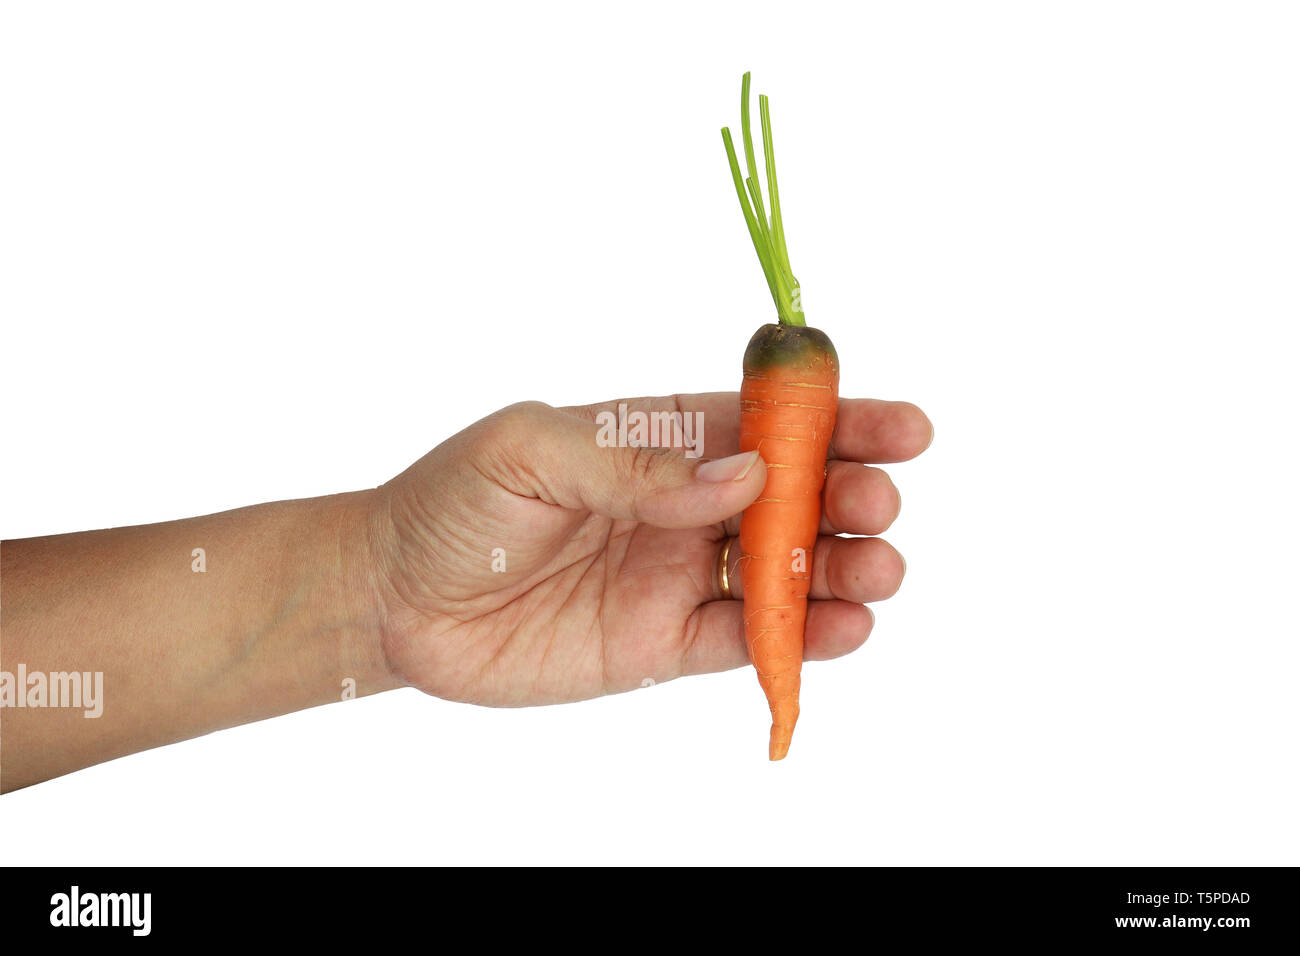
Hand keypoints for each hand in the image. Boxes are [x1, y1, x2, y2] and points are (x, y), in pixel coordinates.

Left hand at [363, 394, 932, 705]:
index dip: (842, 421)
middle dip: (852, 496)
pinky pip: (746, 641)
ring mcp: (680, 576)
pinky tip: (842, 630)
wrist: (396, 598)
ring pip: (787, 572)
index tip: (904, 429)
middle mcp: (688, 504)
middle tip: (877, 504)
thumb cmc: (456, 500)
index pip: (771, 423)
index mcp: (666, 436)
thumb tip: (746, 477)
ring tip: (878, 571)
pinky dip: (800, 639)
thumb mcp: (533, 451)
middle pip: (798, 498)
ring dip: (844, 570)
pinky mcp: (664, 646)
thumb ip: (636, 461)